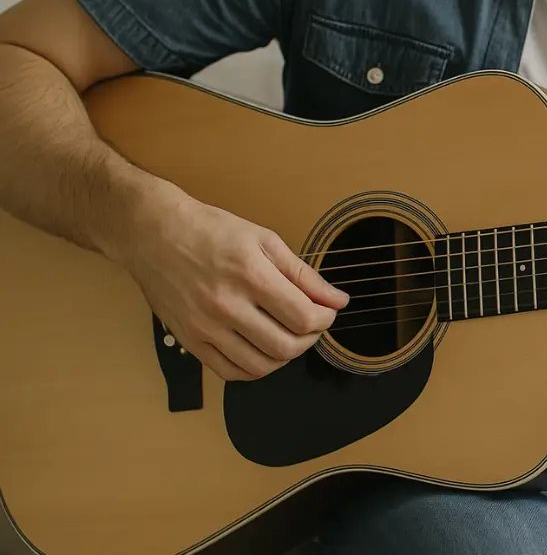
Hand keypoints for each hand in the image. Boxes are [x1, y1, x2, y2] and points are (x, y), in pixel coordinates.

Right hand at [117, 192, 349, 380]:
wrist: (153, 233)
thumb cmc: (211, 230)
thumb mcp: (264, 239)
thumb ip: (303, 274)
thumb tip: (337, 301)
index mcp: (250, 276)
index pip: (303, 317)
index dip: (325, 319)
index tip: (327, 311)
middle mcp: (226, 306)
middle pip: (286, 346)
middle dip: (310, 338)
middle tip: (311, 324)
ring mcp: (204, 328)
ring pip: (261, 365)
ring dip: (285, 356)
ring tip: (288, 335)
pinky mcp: (189, 341)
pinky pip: (231, 372)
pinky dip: (255, 368)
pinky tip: (262, 350)